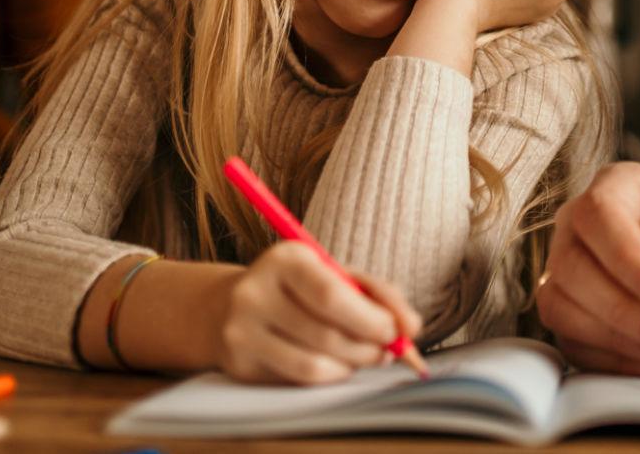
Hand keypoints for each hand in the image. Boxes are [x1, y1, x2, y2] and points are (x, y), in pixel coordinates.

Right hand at [210, 241, 422, 384]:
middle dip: (369, 348)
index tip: (396, 330)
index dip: (370, 319)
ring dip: (353, 366)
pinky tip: (338, 365)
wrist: (228, 305)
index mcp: (285, 259)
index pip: (331, 296)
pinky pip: (298, 381)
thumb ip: (378, 294)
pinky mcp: (240, 364)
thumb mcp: (335, 274)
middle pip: (326, 334)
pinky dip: (330, 376)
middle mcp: (256, 293)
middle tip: (388, 351)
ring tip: (366, 357)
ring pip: (314, 365)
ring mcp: (242, 331)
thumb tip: (411, 327)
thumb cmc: (299, 288)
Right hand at [536, 161, 639, 373]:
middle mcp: (588, 226)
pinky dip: (616, 361)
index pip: (601, 211)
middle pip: (572, 263)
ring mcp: (571, 272)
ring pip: (563, 307)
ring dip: (620, 338)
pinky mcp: (569, 319)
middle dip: (624, 309)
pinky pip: (573, 345)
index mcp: (628, 189)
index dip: (627, 255)